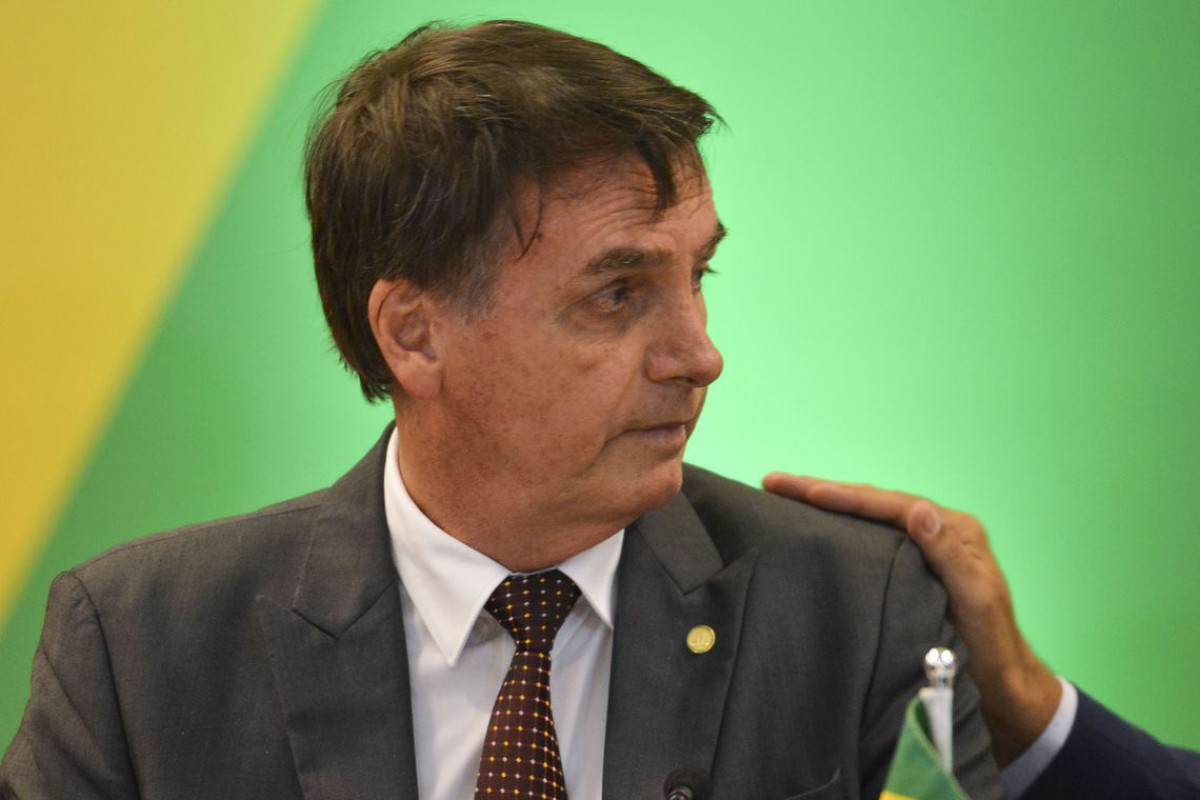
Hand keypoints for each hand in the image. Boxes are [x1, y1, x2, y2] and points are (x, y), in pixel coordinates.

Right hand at [761, 473, 1060, 766]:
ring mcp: (922, 548)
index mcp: (955, 530)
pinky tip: (814, 528)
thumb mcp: (976, 599)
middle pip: (872, 503)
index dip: (843, 496)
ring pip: (867, 517)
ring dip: (826, 504)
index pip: (890, 505)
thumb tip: (918, 509)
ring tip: (783, 495)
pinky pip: (868, 538)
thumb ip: (948, 554)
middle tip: (773, 481)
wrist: (1002, 686)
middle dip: (821, 490)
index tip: (801, 490)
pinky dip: (838, 528)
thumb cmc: (992, 647)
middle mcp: (937, 530)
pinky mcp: (909, 568)